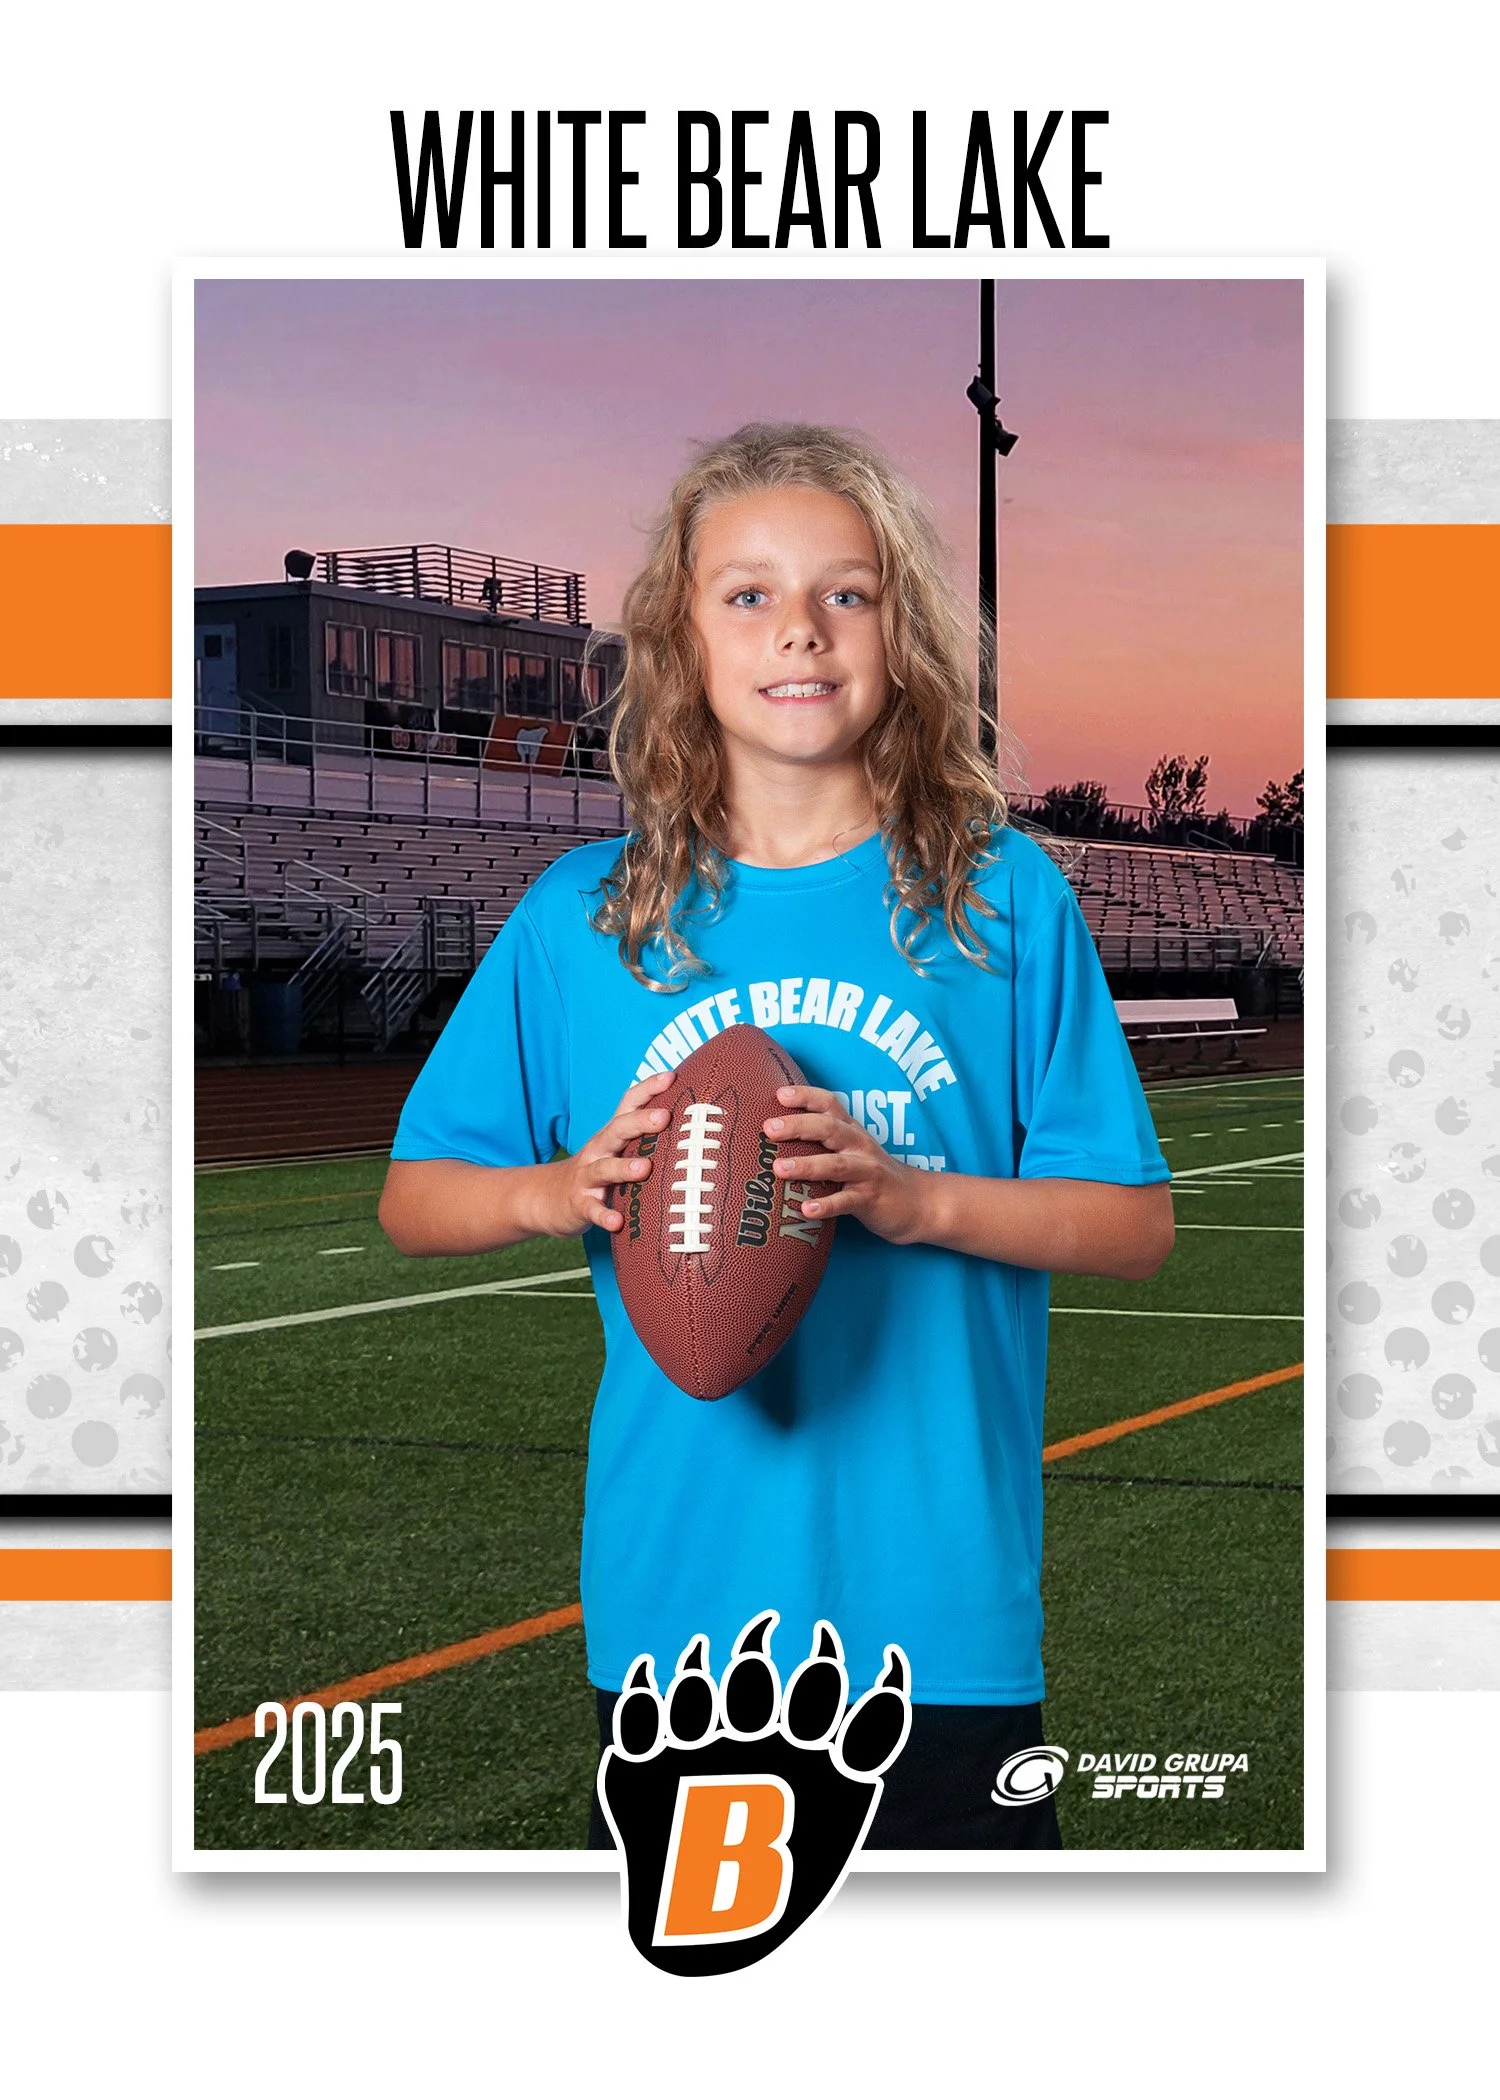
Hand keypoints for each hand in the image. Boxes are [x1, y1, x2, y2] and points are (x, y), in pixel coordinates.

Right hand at [542, 1068, 677, 1235]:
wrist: (546, 1197)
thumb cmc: (595, 1171)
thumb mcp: (614, 1150)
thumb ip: (641, 1139)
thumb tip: (691, 1130)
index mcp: (610, 1135)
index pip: (627, 1105)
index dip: (647, 1089)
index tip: (670, 1077)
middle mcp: (598, 1150)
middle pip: (617, 1130)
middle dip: (640, 1121)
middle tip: (664, 1117)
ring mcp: (586, 1177)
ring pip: (604, 1169)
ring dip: (624, 1168)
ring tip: (645, 1168)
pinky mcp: (579, 1204)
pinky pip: (592, 1209)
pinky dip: (604, 1215)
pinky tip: (617, 1222)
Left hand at [763, 1085, 931, 1245]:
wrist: (917, 1202)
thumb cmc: (873, 1175)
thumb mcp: (853, 1150)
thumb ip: (825, 1141)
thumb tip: (778, 1136)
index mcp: (852, 1131)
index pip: (830, 1104)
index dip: (806, 1096)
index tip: (780, 1094)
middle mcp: (859, 1146)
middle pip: (829, 1129)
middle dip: (798, 1126)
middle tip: (769, 1128)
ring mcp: (866, 1172)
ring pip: (835, 1165)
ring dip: (806, 1165)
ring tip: (779, 1169)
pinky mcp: (870, 1199)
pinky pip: (846, 1202)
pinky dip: (826, 1205)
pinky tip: (806, 1210)